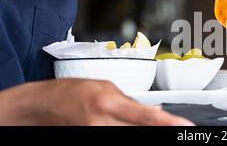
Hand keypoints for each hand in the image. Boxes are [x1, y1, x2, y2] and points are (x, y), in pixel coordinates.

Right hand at [0, 78, 194, 125]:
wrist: (40, 106)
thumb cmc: (70, 92)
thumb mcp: (104, 86)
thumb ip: (130, 102)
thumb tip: (154, 112)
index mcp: (109, 102)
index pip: (147, 116)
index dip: (170, 124)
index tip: (186, 127)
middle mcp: (103, 122)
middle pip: (141, 133)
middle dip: (160, 132)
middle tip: (177, 131)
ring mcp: (95, 135)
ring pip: (131, 138)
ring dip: (146, 135)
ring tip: (157, 128)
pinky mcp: (91, 142)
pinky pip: (116, 141)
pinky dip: (129, 135)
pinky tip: (131, 129)